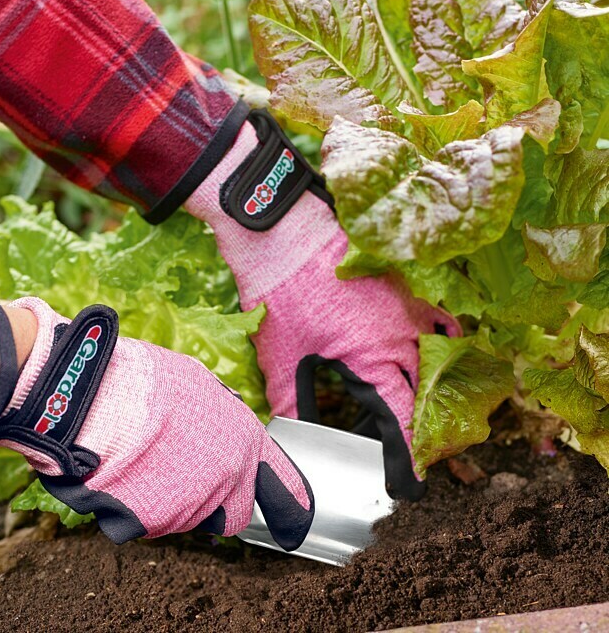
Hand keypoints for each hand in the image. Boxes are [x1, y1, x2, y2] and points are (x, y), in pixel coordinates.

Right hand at [0, 297, 313, 547]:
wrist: (89, 397)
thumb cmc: (143, 381)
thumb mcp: (198, 381)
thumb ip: (222, 413)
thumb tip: (225, 422)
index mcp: (244, 440)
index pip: (282, 485)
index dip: (291, 504)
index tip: (296, 520)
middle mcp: (227, 477)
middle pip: (233, 513)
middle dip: (217, 502)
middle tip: (183, 474)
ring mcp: (190, 505)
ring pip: (187, 517)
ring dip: (171, 498)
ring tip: (143, 458)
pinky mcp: (151, 524)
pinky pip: (148, 523)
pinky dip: (137, 507)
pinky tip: (123, 474)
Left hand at [186, 111, 459, 499]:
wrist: (284, 234)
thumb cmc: (282, 294)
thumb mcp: (283, 357)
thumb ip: (295, 404)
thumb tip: (296, 438)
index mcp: (376, 359)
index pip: (403, 420)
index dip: (406, 457)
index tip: (408, 484)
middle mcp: (404, 335)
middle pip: (423, 394)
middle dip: (417, 428)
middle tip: (403, 451)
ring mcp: (410, 307)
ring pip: (433, 360)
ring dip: (426, 389)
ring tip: (414, 412)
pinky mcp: (404, 287)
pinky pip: (436, 322)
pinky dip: (437, 344)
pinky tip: (425, 355)